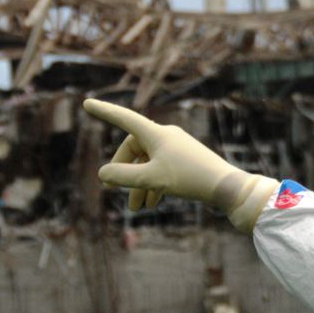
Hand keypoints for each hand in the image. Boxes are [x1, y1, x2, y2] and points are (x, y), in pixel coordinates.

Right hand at [83, 98, 278, 232]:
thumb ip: (123, 177)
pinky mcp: (186, 159)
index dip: (104, 112)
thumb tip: (103, 174)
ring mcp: (177, 147)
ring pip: (148, 163)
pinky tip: (152, 203)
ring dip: (139, 184)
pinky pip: (162, 168)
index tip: (87, 103)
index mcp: (155, 133)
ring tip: (137, 209)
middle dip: (124, 171)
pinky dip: (153, 184)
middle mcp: (166, 136)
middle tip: (115, 191)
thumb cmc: (189, 178)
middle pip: (134, 149)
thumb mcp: (151, 179)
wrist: (226, 186)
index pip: (123, 118)